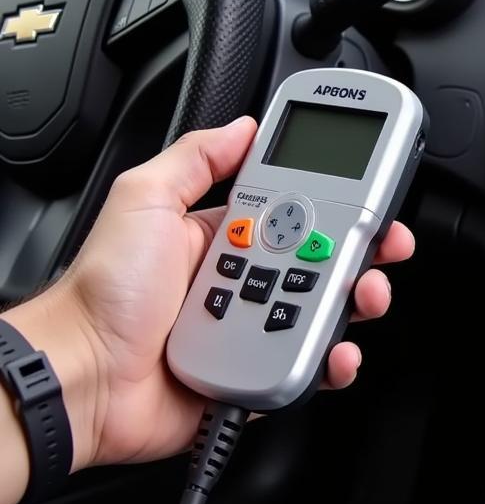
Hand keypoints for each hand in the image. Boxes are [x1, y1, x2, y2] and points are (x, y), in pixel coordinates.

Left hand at [5, 117, 413, 473]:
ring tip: (360, 295)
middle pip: (326, 263)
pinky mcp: (259, 375)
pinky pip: (310, 367)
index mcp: (225, 238)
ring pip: (328, 314)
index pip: (298, 214)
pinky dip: (334, 362)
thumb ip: (194, 159)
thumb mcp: (143, 200)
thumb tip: (242, 128)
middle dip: (364, 253)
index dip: (338, 207)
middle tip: (381, 248)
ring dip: (358, 303)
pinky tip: (336, 351)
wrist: (84, 376)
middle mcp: (246, 283)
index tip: (368, 202)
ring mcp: (255, 329)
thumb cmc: (104, 292)